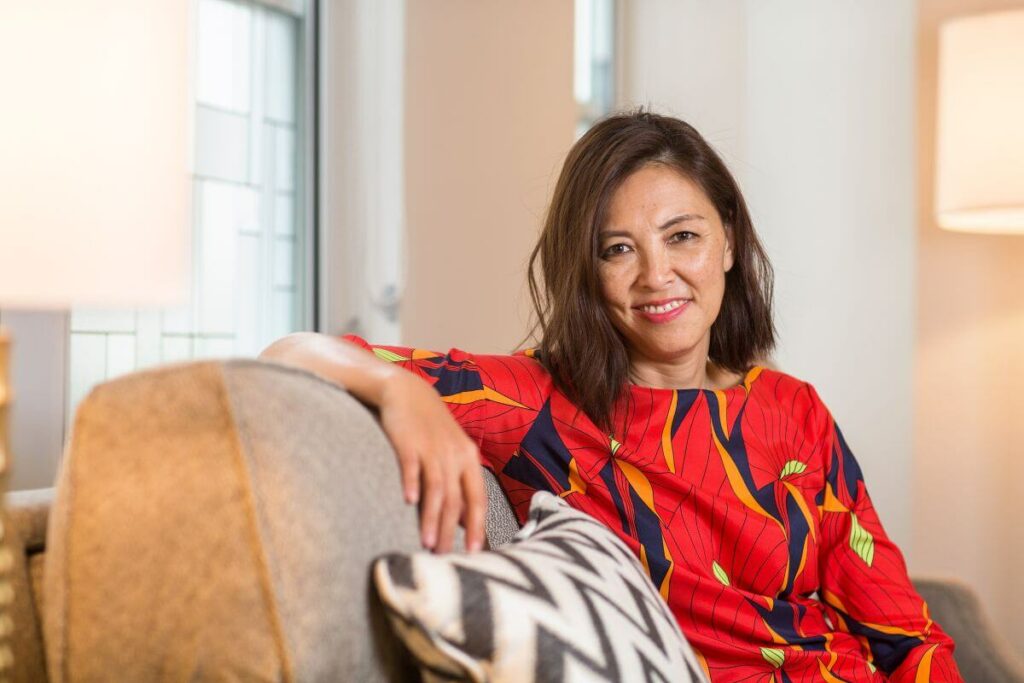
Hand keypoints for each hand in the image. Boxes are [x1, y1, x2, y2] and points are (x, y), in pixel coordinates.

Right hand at [378, 372, 487, 553]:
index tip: (475, 552)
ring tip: (427, 543)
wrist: (407, 392)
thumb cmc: (430, 428)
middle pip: (456, 500)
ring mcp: (432, 447)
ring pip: (436, 489)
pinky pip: (412, 466)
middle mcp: (454, 455)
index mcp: (468, 459)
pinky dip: (411, 483)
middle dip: (451, 531)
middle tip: (445, 557)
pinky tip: (407, 502)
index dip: (477, 526)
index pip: (477, 498)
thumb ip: (458, 482)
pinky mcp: (409, 441)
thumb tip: (464, 519)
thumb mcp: (451, 452)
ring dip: (432, 518)